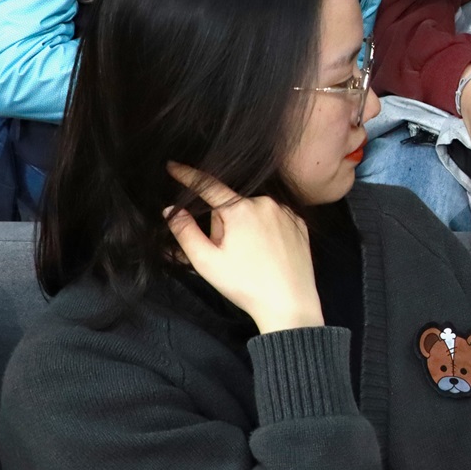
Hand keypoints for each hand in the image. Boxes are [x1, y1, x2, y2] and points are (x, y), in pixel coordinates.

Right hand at [163, 162, 322, 334]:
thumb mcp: (206, 261)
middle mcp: (266, 203)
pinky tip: (268, 254)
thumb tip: (171, 210)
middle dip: (223, 225)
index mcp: (240, 209)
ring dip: (245, 227)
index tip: (172, 165)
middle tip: (229, 254)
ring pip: (252, 212)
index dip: (187, 175)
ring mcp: (286, 212)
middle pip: (230, 207)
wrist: (289, 304)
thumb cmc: (245, 285)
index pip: (207, 185)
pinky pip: (273, 219)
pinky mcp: (300, 223)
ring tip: (251, 258)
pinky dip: (265, 231)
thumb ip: (184, 231)